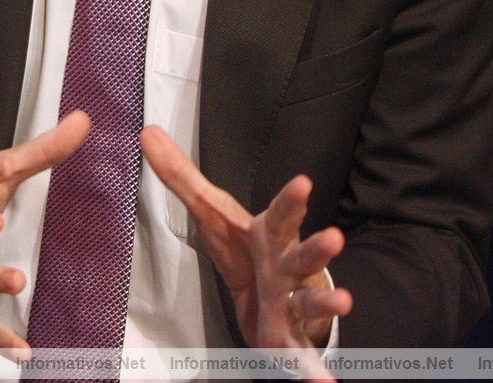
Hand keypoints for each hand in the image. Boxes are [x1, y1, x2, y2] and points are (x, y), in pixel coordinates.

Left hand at [140, 125, 352, 382]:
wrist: (273, 301)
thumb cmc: (247, 252)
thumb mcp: (212, 213)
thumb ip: (181, 177)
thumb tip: (148, 134)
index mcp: (269, 237)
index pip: (279, 215)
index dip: (290, 199)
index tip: (303, 182)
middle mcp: (287, 267)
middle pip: (303, 255)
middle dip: (318, 247)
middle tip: (335, 237)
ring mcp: (293, 303)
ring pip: (311, 301)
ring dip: (327, 302)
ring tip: (344, 301)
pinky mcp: (290, 338)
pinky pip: (301, 356)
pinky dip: (313, 371)